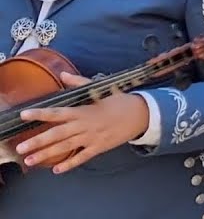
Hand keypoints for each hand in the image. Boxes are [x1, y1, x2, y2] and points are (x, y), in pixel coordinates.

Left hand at [17, 73, 149, 172]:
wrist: (142, 114)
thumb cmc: (120, 100)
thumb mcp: (101, 89)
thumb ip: (80, 83)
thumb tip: (63, 74)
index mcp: (85, 110)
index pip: (58, 112)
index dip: (41, 114)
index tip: (24, 115)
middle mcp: (86, 125)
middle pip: (58, 134)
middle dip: (38, 141)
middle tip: (20, 149)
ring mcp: (92, 138)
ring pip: (66, 147)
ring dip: (47, 154)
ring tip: (30, 161)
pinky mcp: (100, 147)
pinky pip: (82, 157)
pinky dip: (70, 164)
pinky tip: (56, 170)